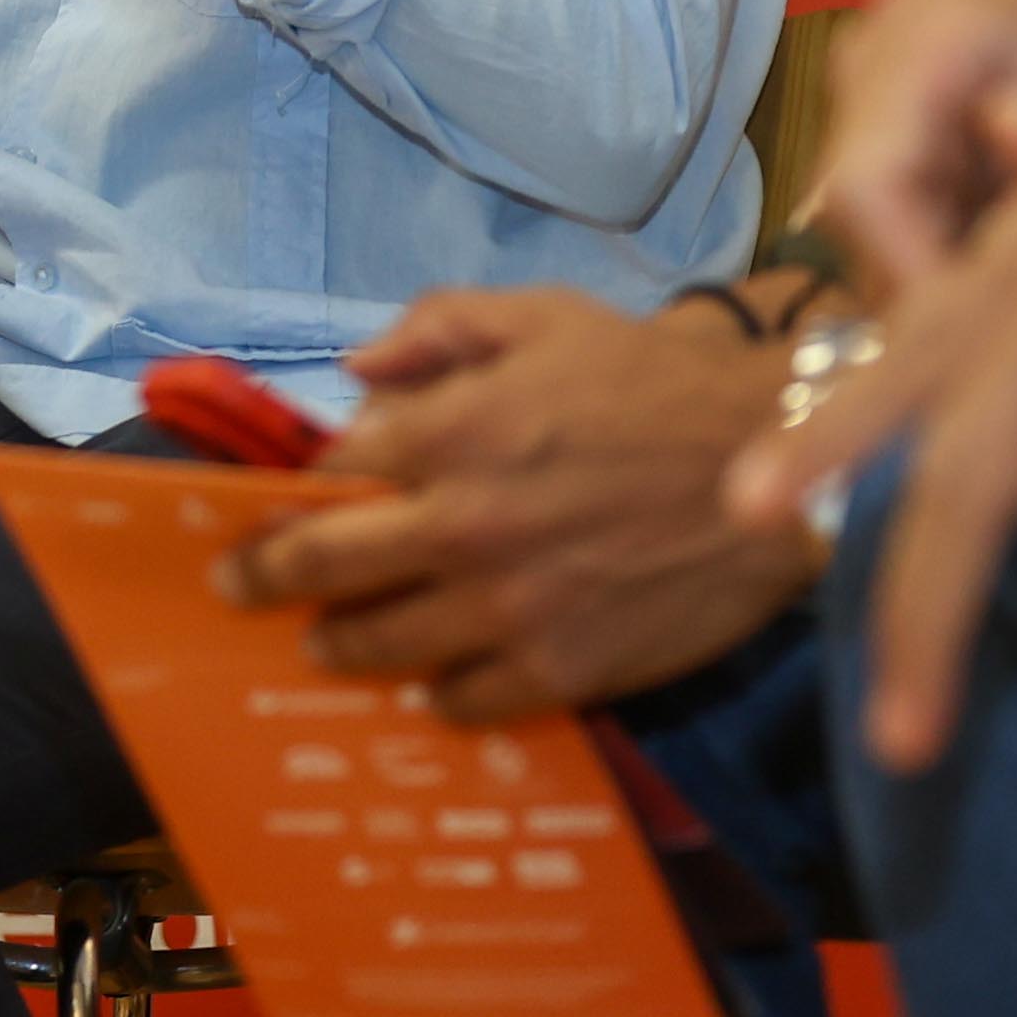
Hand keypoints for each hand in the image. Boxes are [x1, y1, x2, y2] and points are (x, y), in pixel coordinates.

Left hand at [222, 290, 821, 719]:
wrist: (777, 462)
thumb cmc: (656, 379)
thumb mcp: (544, 316)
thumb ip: (438, 329)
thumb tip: (355, 371)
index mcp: (451, 428)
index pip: (331, 470)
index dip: (298, 488)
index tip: (275, 504)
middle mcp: (461, 523)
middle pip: (324, 566)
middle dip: (265, 576)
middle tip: (239, 587)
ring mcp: (507, 605)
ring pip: (380, 644)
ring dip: (339, 643)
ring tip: (323, 644)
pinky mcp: (559, 667)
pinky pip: (464, 700)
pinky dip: (436, 692)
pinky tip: (429, 680)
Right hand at [808, 0, 1016, 302]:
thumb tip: (1002, 316)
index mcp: (929, 31)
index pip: (864, 191)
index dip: (915, 284)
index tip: (997, 356)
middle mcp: (883, 42)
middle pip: (863, 209)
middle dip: (935, 286)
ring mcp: (891, 64)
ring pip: (881, 209)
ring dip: (948, 264)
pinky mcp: (916, 89)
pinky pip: (910, 187)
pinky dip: (961, 234)